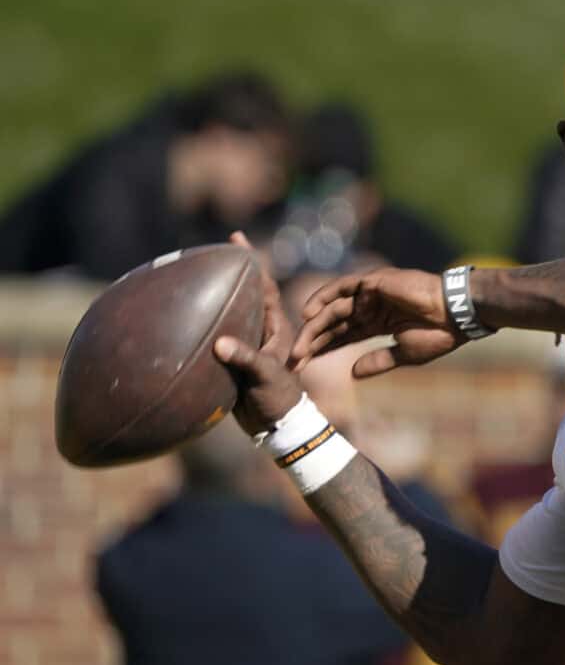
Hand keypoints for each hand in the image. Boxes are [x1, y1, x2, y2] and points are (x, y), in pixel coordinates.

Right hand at [213, 232, 301, 434]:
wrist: (276, 426)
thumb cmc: (278, 399)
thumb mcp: (264, 376)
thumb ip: (245, 359)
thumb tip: (220, 343)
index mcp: (276, 327)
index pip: (264, 285)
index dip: (251, 261)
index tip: (237, 238)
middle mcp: (263, 330)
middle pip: (246, 292)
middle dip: (232, 271)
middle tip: (211, 248)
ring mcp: (248, 343)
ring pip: (231, 310)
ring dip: (216, 293)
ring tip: (194, 274)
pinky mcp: (235, 358)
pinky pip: (219, 331)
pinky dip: (205, 319)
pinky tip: (186, 314)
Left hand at [291, 267, 464, 377]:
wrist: (455, 314)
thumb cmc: (438, 335)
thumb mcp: (403, 354)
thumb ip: (377, 361)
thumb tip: (351, 374)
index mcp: (379, 324)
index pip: (342, 337)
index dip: (323, 351)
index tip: (303, 367)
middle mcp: (371, 307)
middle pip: (333, 325)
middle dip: (312, 342)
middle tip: (293, 361)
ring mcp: (371, 294)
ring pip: (333, 309)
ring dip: (314, 327)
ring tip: (298, 346)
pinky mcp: (373, 282)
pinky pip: (341, 288)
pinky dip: (324, 298)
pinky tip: (309, 314)